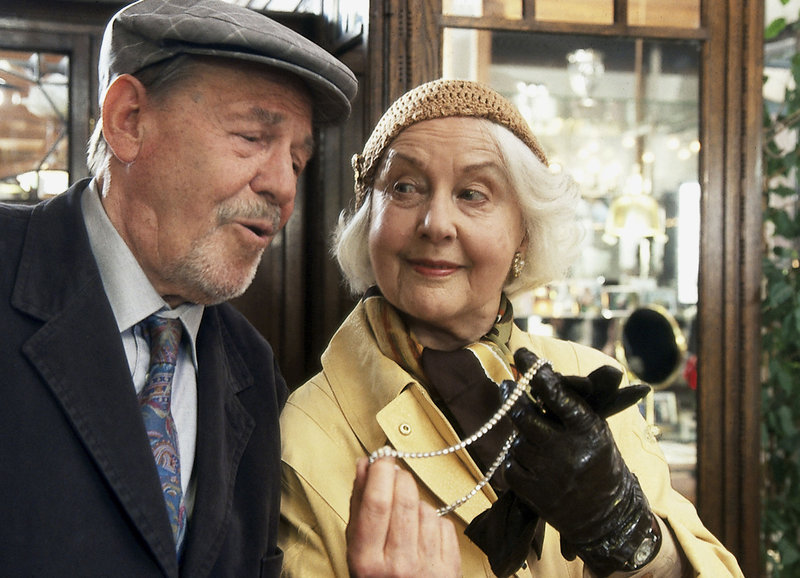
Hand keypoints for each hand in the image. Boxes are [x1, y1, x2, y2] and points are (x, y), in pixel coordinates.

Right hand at [346, 456, 461, 577]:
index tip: (382, 458)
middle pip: (405, 500)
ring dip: (416, 502)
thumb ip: (358, 505)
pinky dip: (433, 521)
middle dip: (401, 478)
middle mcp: (398, 565)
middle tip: (395, 475)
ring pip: (426, 509)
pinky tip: (422, 534)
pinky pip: (444, 524)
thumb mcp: (356, 549)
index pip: (377, 503)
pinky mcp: (450, 567)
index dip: (380, 473)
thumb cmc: (377, 577)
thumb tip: (364, 465)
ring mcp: (427, 567)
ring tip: (406, 517)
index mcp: (367, 560)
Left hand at [499, 348, 656, 575]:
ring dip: (520, 434)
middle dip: (512, 397)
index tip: (521, 354)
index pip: (557, 395)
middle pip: (524, 415)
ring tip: (534, 437)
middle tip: (507, 384)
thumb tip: (540, 371)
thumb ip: (571, 405)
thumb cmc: (598, 460)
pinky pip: (511, 464)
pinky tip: (531, 460)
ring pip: (516, 440)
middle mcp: (567, 450)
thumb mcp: (596, 428)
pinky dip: (517, 459)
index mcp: (587, 430)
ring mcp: (548, 472)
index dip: (537, 373)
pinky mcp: (532, 492)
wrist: (605, 513)